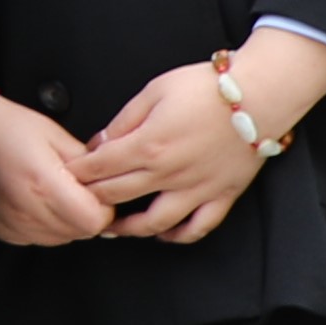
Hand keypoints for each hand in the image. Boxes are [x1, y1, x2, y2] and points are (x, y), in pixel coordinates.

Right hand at [0, 93, 120, 248]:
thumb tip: (106, 180)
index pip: (94, 220)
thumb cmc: (3, 127)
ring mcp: (12, 224)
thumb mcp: (54, 133)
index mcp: (44, 184)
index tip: (95, 191)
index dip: (103, 207)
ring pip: (60, 238)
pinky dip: (43, 225)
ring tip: (51, 192)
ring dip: (65, 220)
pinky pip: (35, 238)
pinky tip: (33, 201)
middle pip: (80, 232)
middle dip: (85, 212)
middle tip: (73, 187)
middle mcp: (27, 210)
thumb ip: (86, 161)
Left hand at [76, 31, 325, 243]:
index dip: (78, 172)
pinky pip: (198, 227)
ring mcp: (196, 189)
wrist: (260, 95)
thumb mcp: (155, 90)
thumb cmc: (207, 88)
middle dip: (91, 198)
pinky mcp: (221, 195)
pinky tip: (164, 235)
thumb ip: (125, 120)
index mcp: (148, 145)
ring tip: (111, 228)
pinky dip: (179, 236)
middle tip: (77, 200)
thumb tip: (101, 141)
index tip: (65, 174)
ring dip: (128, 228)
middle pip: (118, 195)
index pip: (100, 167)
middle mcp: (169, 174)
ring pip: (154, 222)